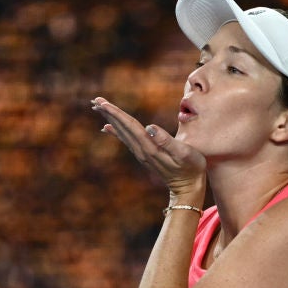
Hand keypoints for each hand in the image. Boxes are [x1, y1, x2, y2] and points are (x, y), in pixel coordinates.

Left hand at [91, 97, 206, 199]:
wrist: (188, 187)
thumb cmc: (192, 168)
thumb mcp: (184, 153)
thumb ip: (167, 140)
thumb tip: (150, 127)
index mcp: (150, 147)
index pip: (130, 126)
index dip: (116, 113)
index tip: (102, 103)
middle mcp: (141, 150)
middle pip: (122, 128)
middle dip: (109, 113)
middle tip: (95, 100)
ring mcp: (141, 154)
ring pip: (122, 132)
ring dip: (111, 119)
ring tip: (99, 108)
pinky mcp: (144, 155)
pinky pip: (126, 139)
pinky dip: (116, 131)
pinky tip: (107, 128)